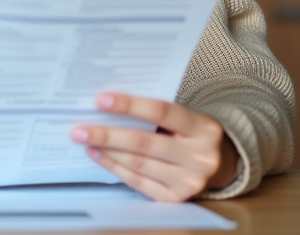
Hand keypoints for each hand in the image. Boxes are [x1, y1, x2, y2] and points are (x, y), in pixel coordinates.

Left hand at [70, 92, 239, 201]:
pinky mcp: (176, 199)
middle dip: (108, 135)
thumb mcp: (186, 117)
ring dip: (107, 152)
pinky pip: (138, 182)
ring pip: (138, 164)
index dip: (130, 105)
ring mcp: (189, 181)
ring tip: (86, 140)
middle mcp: (201, 157)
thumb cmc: (191, 133)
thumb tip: (109, 106)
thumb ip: (157, 112)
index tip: (101, 100)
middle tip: (80, 129)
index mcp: (204, 128)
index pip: (162, 111)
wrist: (219, 164)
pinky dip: (115, 168)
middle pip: (145, 143)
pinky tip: (99, 156)